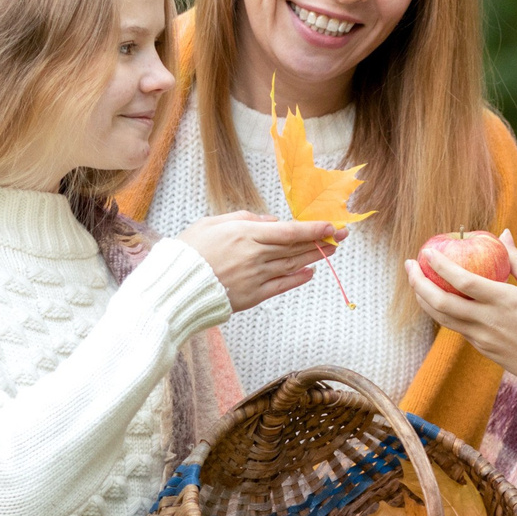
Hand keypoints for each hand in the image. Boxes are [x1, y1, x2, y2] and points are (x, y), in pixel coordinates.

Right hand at [174, 213, 343, 312]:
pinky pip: (282, 286)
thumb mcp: (212, 223)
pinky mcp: (253, 295)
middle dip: (321, 240)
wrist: (175, 287)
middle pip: (296, 247)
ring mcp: (256, 277)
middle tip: (341, 235)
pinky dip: (298, 278)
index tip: (332, 225)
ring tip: (331, 250)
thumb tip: (270, 220)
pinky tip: (310, 272)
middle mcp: (255, 256)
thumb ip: (243, 219)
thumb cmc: (189, 252)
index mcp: (246, 235)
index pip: (289, 231)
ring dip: (314, 257)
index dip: (313, 229)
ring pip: (293, 265)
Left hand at [404, 230, 516, 381]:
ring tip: (416, 281)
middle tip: (410, 265)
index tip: (427, 251)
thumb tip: (503, 234)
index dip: (440, 265)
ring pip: (442, 319)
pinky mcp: (482, 349)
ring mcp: (482, 338)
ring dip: (424, 299)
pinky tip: (438, 299)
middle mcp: (488, 320)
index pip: (463, 280)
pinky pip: (456, 328)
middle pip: (441, 303)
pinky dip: (442, 312)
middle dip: (419, 283)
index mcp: (505, 300)